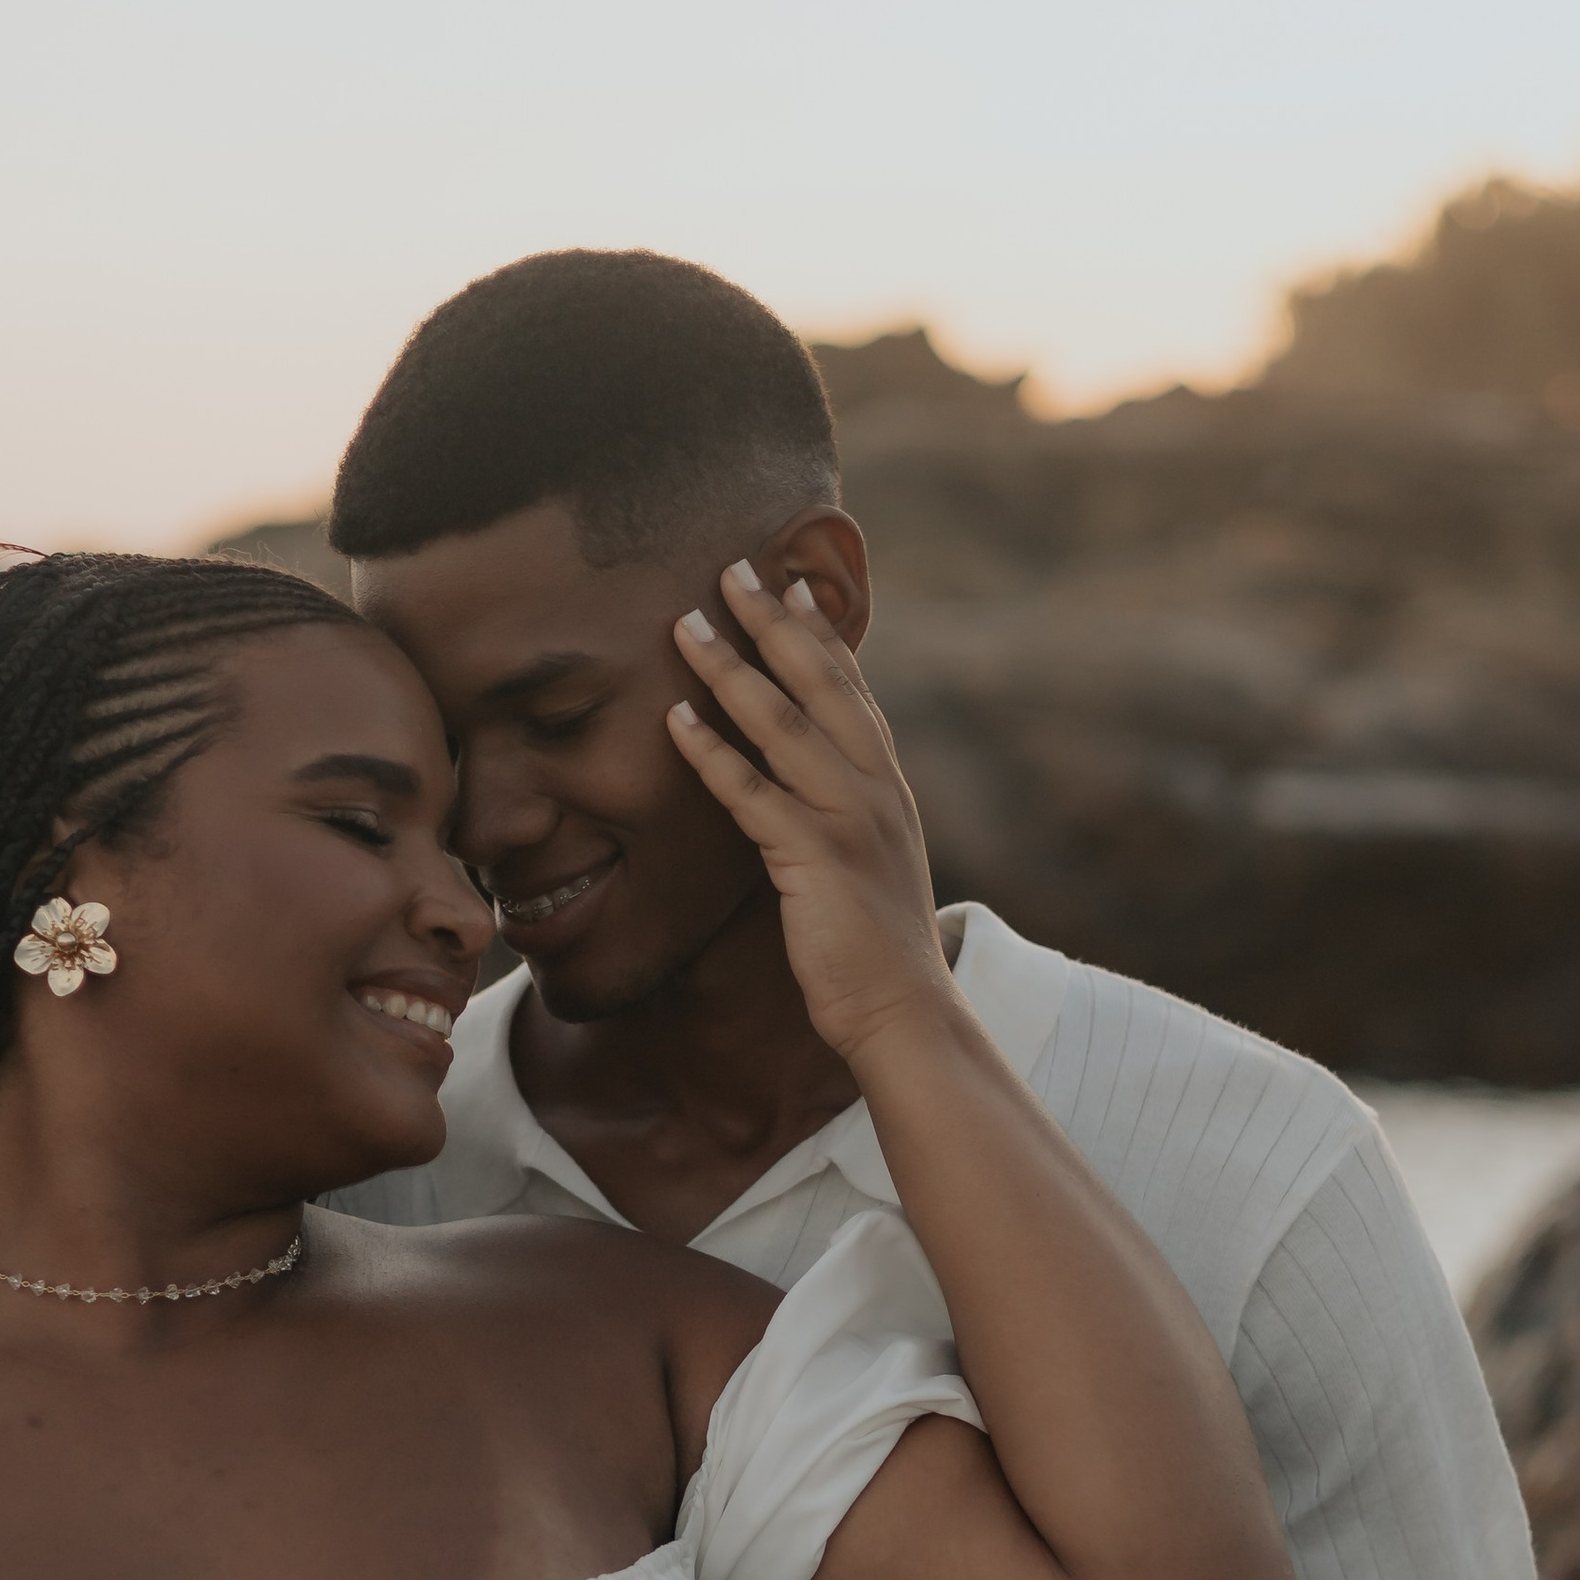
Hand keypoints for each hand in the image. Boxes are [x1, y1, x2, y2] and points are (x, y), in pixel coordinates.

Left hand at [669, 564, 950, 1064]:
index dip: (820, 636)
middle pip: (818, 686)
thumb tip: (816, 797)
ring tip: (685, 624)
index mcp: (886, 786)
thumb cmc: (876, 948)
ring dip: (729, 669)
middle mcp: (873, 789)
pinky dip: (712, 753)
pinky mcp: (814, 856)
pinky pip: (752, 793)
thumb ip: (847, 818)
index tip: (793, 584)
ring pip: (781, 724)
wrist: (903, 1010)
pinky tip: (676, 721)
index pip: (851, 692)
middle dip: (773, 624)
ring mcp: (847, 818)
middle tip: (733, 569)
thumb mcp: (871, 866)